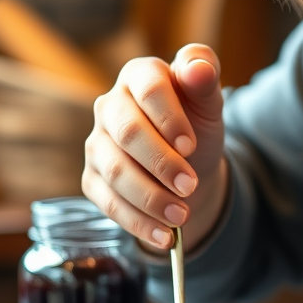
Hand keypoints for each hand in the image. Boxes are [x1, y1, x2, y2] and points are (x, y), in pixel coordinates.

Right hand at [83, 45, 228, 250]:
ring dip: (150, 198)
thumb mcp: (209, 103)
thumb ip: (205, 78)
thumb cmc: (197, 125)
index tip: (191, 144)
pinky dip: (138, 222)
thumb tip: (198, 66)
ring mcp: (97, 144)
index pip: (148, 89)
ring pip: (115, 171)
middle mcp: (111, 106)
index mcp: (140, 76)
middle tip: (189, 185)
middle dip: (161, 162)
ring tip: (182, 215)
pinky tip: (164, 236)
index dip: (169, 117)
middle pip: (127, 132)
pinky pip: (108, 202)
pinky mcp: (93, 179)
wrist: (190, 166)